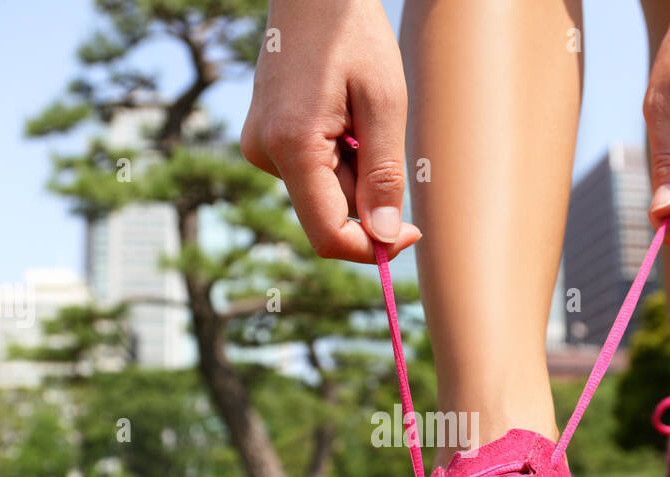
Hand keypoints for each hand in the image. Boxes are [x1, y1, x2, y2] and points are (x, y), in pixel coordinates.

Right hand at [241, 0, 421, 261]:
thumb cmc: (353, 35)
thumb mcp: (385, 103)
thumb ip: (384, 175)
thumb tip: (385, 237)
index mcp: (292, 146)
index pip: (327, 233)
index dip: (370, 247)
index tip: (410, 234)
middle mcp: (264, 153)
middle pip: (327, 212)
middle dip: (366, 190)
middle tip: (381, 132)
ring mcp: (258, 147)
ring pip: (322, 192)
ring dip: (354, 168)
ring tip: (357, 113)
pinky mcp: (263, 140)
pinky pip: (310, 170)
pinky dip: (337, 155)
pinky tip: (340, 113)